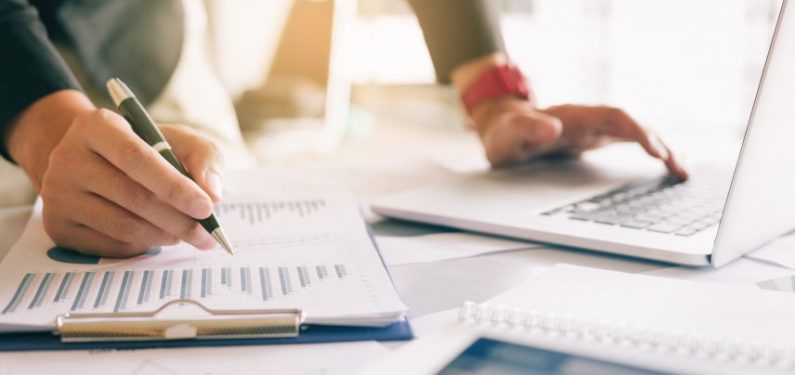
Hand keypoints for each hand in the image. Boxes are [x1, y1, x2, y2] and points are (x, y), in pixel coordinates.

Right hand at [6, 91, 224, 256]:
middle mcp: (68, 158)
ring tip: (186, 234)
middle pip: (133, 197)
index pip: (137, 159)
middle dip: (179, 220)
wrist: (90, 161)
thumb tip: (214, 193)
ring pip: (123, 227)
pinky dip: (143, 245)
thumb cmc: (143, 149)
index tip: (207, 207)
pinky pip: (110, 245)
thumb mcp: (175, 139)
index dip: (175, 186)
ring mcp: (57, 194)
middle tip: (207, 233)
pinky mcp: (58, 225)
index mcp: (96, 126)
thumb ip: (203, 157)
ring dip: (164, 236)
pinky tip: (157, 235)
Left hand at [471, 97, 688, 178]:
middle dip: (659, 143)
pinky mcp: (594, 139)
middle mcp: (588, 120)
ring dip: (660, 149)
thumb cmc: (504, 134)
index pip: (614, 117)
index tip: (655, 150)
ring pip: (635, 133)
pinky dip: (649, 152)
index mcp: (573, 117)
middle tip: (679, 169)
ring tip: (682, 172)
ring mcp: (593, 129)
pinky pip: (629, 142)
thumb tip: (551, 128)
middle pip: (633, 125)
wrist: (501, 130)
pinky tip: (665, 167)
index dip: (637, 131)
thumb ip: (525, 130)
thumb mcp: (507, 135)